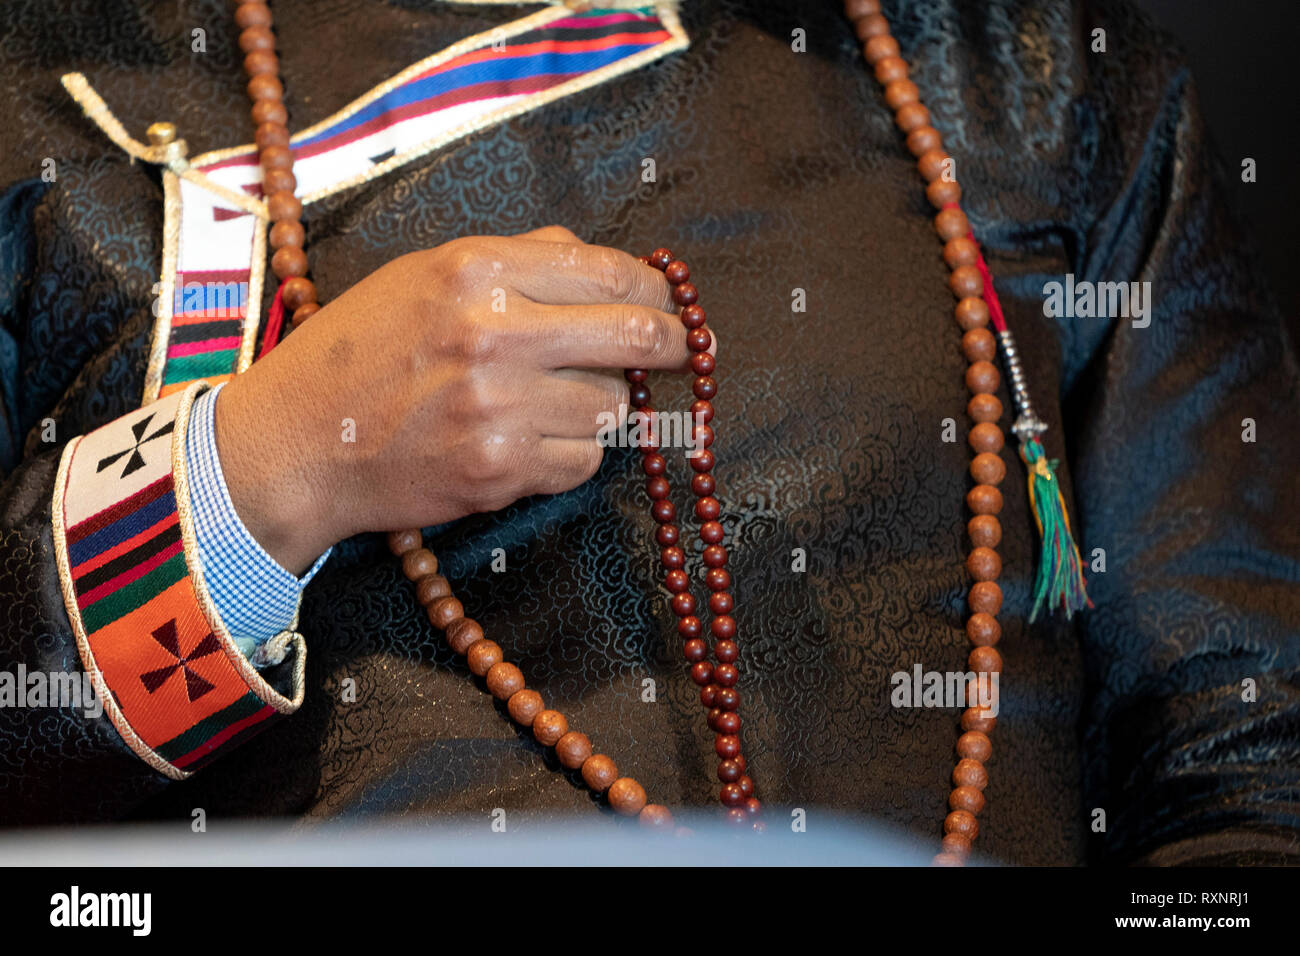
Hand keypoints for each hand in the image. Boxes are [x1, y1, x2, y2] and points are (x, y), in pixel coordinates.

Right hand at [214, 227, 709, 573]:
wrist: (294, 443)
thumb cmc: (356, 354)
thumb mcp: (423, 274)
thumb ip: (516, 258)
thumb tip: (593, 258)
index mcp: (476, 270)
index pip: (610, 272)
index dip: (656, 291)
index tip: (668, 304)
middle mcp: (494, 334)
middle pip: (636, 338)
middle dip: (673, 345)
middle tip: (681, 351)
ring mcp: (499, 408)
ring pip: (612, 406)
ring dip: (600, 405)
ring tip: (555, 402)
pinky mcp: (499, 471)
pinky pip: (584, 461)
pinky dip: (572, 453)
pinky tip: (532, 442)